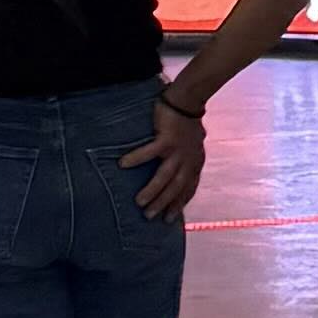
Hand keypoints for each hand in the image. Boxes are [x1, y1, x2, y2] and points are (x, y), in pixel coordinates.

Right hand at [122, 98, 207, 218]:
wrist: (188, 100)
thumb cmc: (189, 121)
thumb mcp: (195, 144)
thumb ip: (189, 157)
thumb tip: (185, 165)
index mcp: (195, 162)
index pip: (189, 188)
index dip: (180, 203)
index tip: (170, 218)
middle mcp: (188, 159)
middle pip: (176, 187)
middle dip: (164, 203)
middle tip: (151, 217)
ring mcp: (177, 150)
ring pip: (165, 176)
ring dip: (153, 191)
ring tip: (140, 202)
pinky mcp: (166, 138)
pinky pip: (148, 152)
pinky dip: (136, 158)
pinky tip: (123, 165)